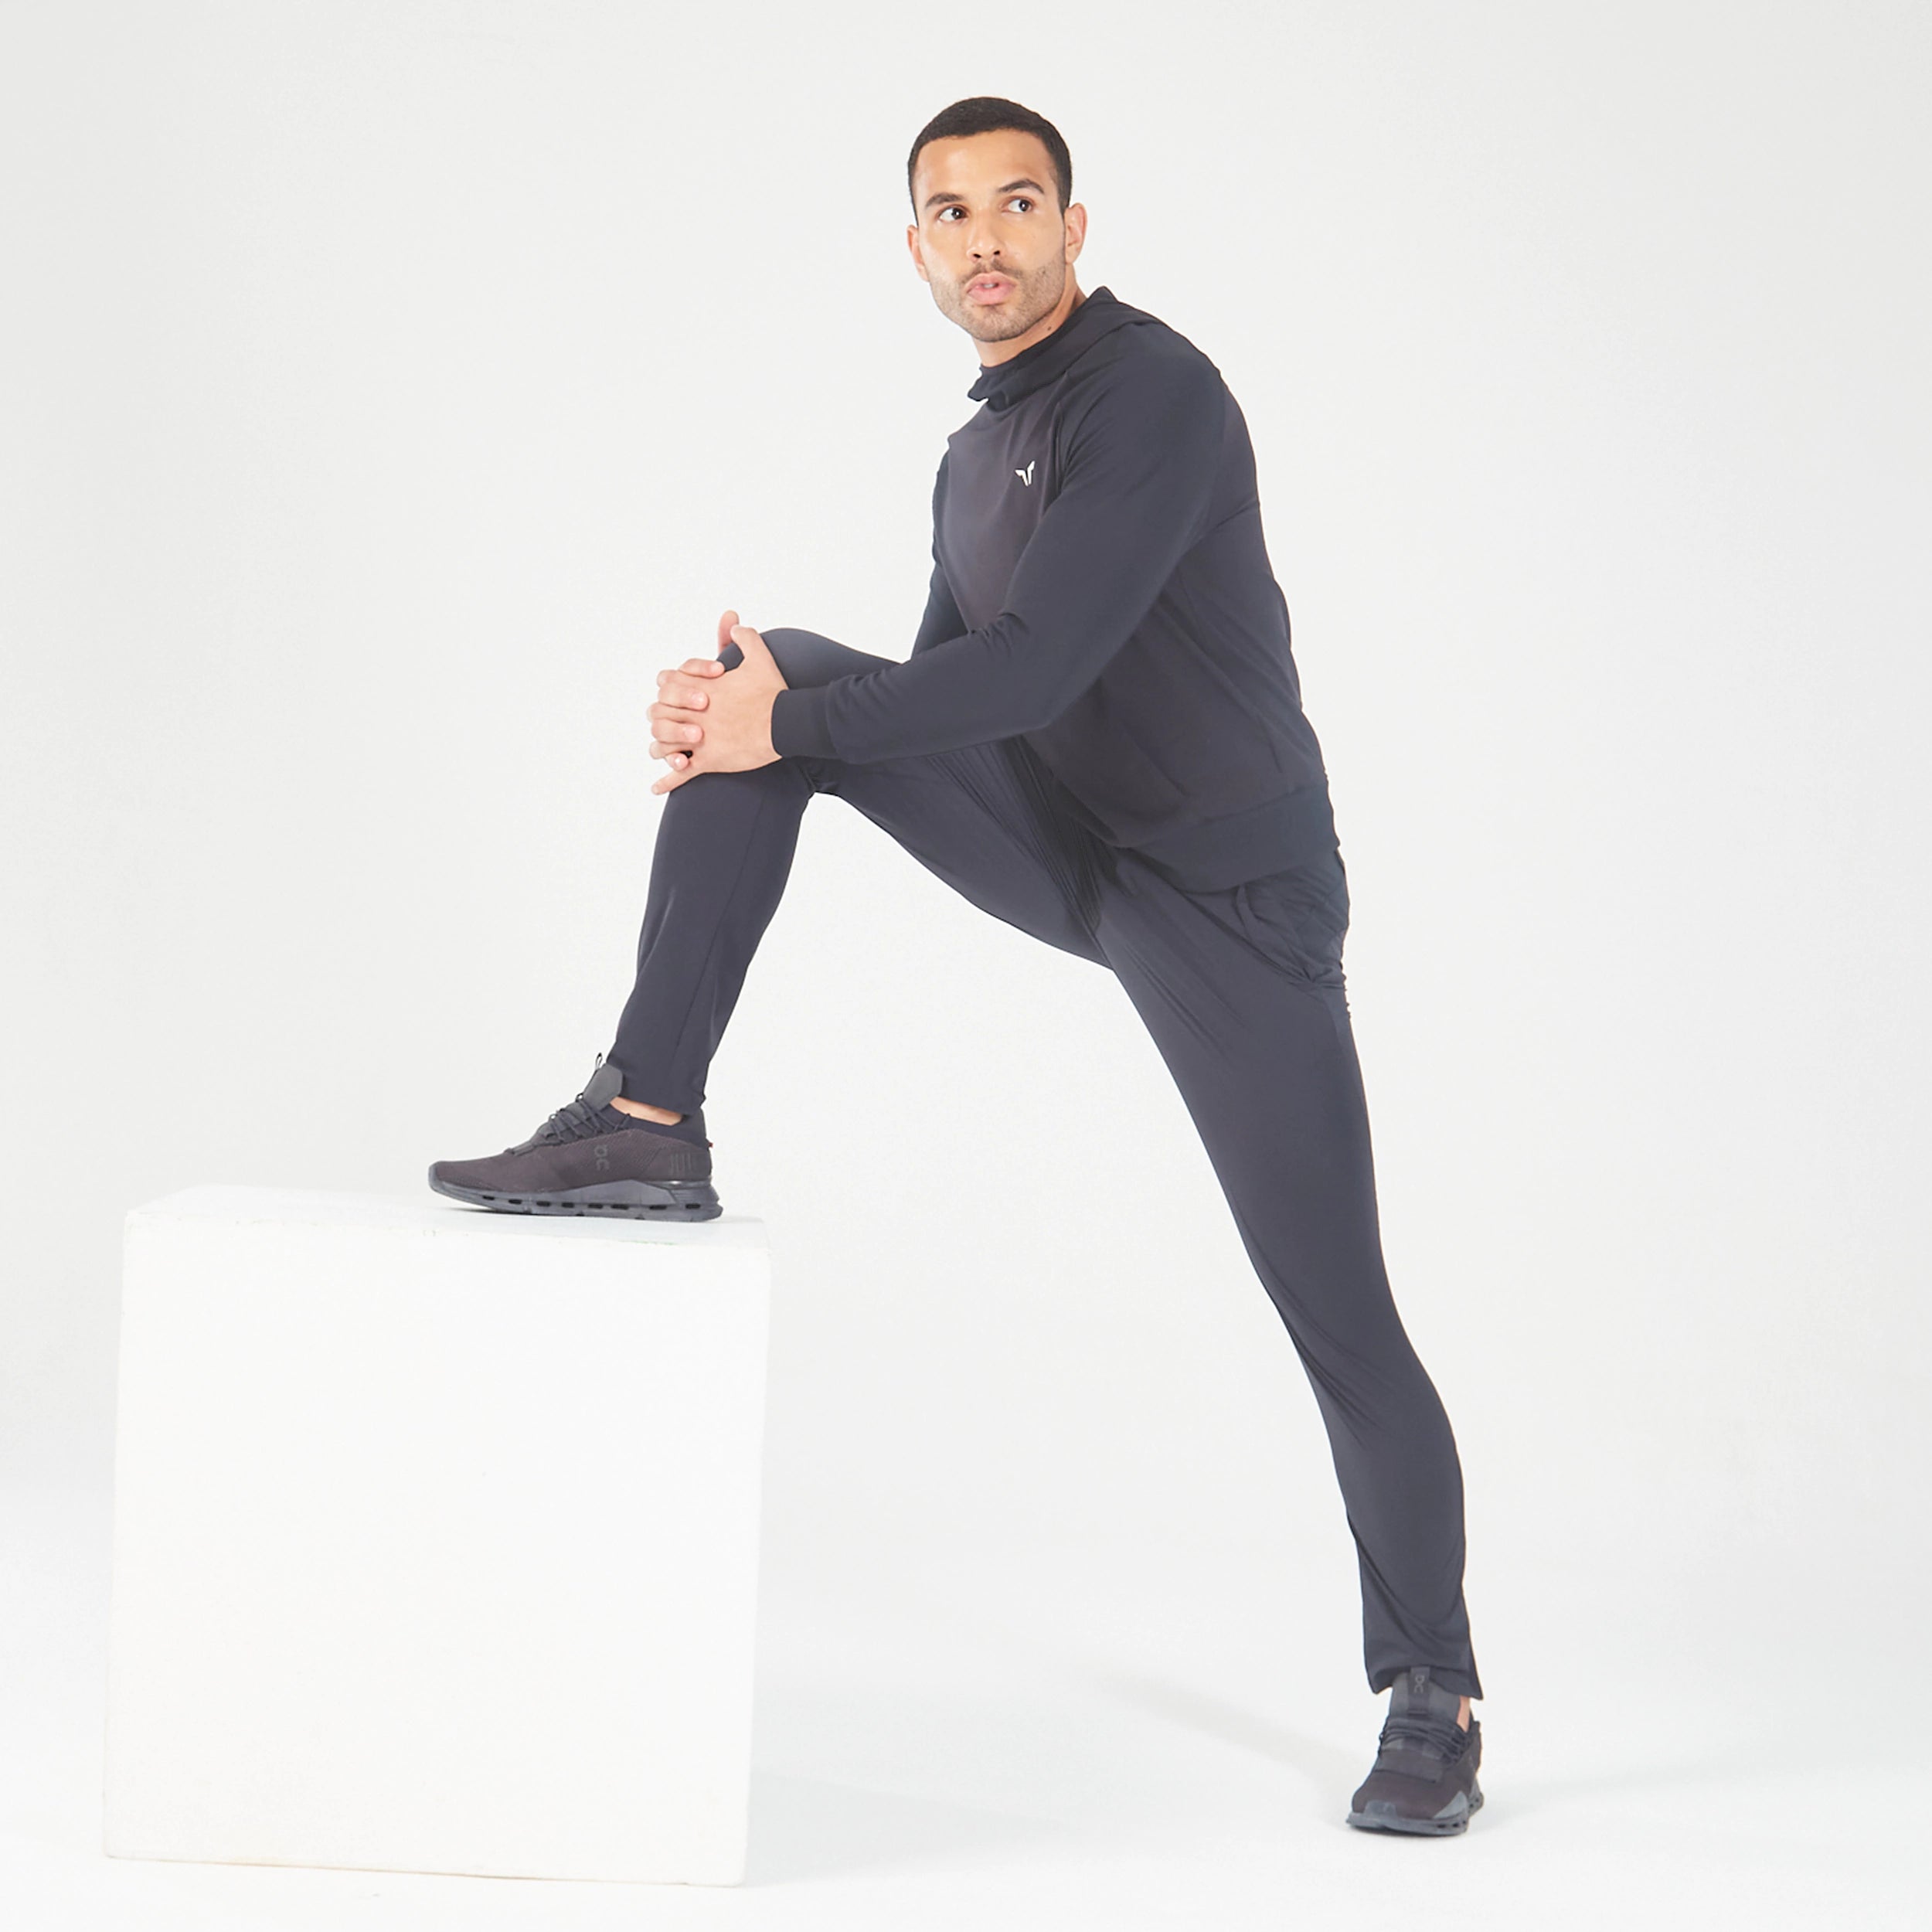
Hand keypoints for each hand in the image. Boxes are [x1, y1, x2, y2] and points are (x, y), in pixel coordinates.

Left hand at [649, 608, 789, 794]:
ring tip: (665, 754)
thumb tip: (735, 623)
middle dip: (661, 718)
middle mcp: (695, 713)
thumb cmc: (773, 692)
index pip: (666, 683)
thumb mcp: (759, 658)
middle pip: (658, 713)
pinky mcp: (709, 760)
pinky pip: (681, 774)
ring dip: (662, 748)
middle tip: (669, 723)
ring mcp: (700, 738)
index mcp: (702, 688)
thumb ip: (745, 638)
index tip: (675, 693)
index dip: (667, 687)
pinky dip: (666, 782)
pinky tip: (656, 788)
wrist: (786, 722)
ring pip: (663, 744)